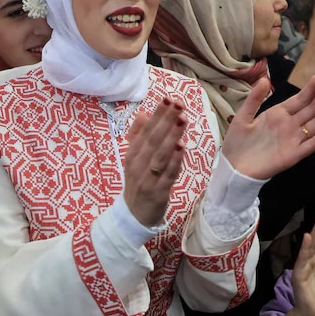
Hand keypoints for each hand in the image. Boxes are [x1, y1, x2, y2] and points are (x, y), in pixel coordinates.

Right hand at [123, 99, 186, 226]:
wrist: (133, 217)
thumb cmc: (137, 182)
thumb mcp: (133, 159)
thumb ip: (137, 136)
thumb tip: (142, 113)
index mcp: (132, 154)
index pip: (145, 131)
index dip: (156, 114)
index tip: (168, 99)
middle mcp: (138, 165)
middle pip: (152, 140)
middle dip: (166, 121)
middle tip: (178, 105)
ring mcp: (147, 179)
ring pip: (160, 155)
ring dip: (171, 137)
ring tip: (182, 120)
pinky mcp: (157, 193)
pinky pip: (167, 175)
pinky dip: (174, 161)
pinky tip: (181, 148)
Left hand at [220, 76, 314, 179]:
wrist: (233, 167)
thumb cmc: (237, 143)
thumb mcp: (244, 116)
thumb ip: (254, 99)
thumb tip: (266, 79)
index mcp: (278, 114)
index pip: (298, 100)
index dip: (309, 90)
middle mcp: (289, 125)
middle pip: (311, 109)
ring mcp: (293, 140)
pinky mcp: (294, 155)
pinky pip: (312, 144)